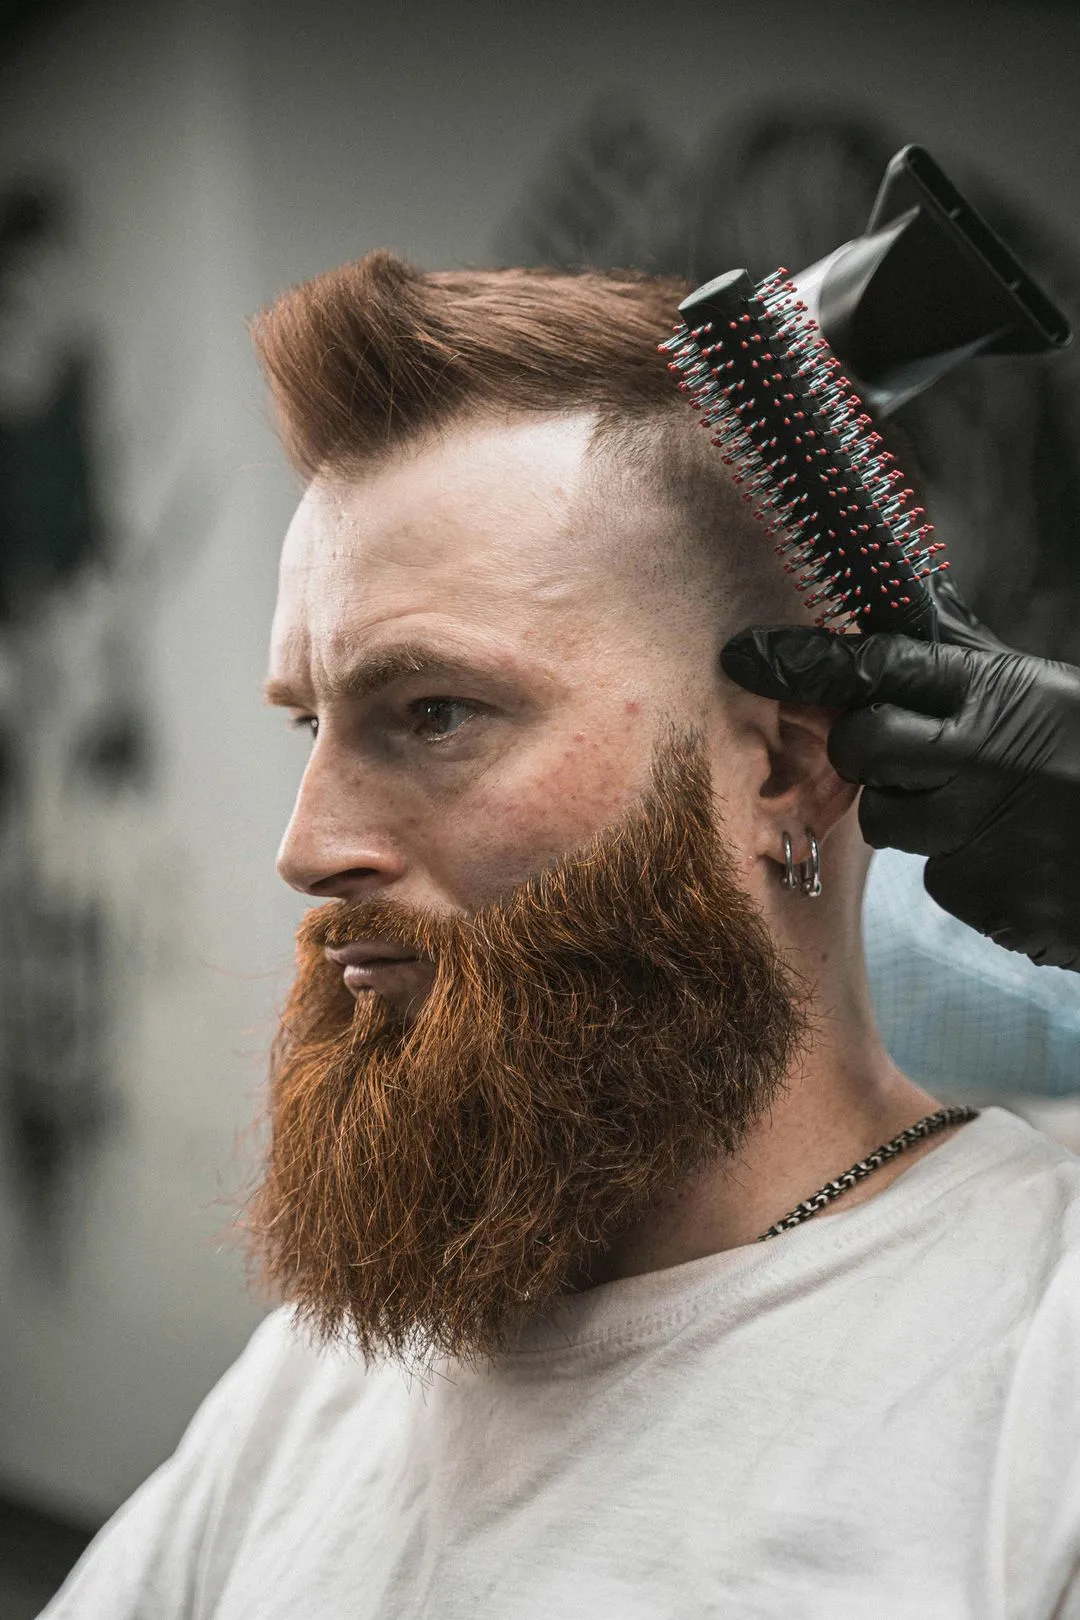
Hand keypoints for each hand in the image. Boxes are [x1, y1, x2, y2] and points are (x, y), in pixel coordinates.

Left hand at [720, 585, 1079, 970]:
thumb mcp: (1044, 691)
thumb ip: (965, 665)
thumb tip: (897, 590)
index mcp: (997, 692)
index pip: (876, 666)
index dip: (803, 663)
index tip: (743, 656)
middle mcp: (983, 758)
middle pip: (864, 749)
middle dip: (870, 755)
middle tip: (913, 759)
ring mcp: (985, 834)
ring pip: (894, 826)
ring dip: (926, 821)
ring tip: (997, 813)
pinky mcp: (992, 901)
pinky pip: (944, 882)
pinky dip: (973, 873)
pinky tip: (1025, 860)